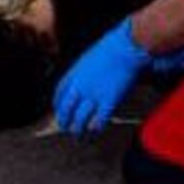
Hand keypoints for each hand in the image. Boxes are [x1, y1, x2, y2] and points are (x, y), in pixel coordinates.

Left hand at [53, 17, 153, 135]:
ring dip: (78, 130)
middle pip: (66, 109)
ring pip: (80, 119)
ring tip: (78, 136)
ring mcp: (93, 95)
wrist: (125, 47)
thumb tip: (83, 83)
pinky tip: (95, 130)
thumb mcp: (88, 59)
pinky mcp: (108, 102)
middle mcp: (80, 87)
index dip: (58, 106)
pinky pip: (99, 121)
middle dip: (64, 121)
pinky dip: (95, 128)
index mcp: (73, 74)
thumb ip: (83, 73)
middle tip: (66, 128)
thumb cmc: (110, 48)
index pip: (59, 94)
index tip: (59, 111)